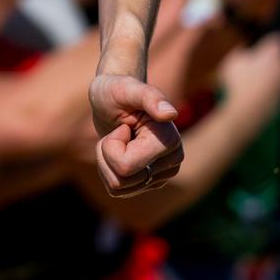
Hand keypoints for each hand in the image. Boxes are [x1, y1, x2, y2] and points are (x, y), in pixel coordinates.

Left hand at [89, 73, 182, 197]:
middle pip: (122, 181)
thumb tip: (171, 114)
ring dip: (106, 163)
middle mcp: (172, 161)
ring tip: (117, 141)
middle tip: (116, 132)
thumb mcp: (128, 88)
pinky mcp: (150, 182)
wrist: (113, 97)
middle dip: (107, 155)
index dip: (110, 146)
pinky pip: (118, 191)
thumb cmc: (117, 89)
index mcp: (170, 141)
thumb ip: (149, 97)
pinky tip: (116, 152)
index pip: (125, 167)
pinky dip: (108, 171)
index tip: (121, 126)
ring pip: (119, 188)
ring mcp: (162, 175)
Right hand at [216, 32, 279, 118]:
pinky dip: (269, 86)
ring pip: (279, 71)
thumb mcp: (232, 62)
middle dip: (269, 57)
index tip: (261, 43)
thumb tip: (243, 48)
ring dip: (270, 72)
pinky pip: (276, 86)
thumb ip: (239, 51)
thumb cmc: (239, 82)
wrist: (247, 110)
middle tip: (254, 60)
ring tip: (252, 78)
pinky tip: (254, 91)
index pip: (278, 39)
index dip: (269, 40)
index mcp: (273, 53)